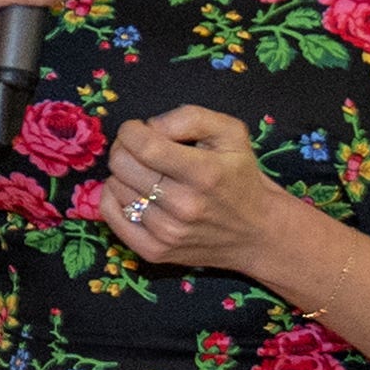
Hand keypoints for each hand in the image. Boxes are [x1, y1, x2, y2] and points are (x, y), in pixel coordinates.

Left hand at [99, 105, 300, 276]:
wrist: (257, 233)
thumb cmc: (240, 177)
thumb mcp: (231, 133)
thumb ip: (191, 118)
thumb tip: (151, 126)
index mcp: (204, 173)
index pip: (144, 146)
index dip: (131, 131)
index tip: (138, 129)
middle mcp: (184, 205)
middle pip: (122, 165)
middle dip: (124, 148)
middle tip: (141, 149)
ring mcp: (168, 232)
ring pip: (116, 187)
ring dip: (124, 173)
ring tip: (146, 174)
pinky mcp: (155, 251)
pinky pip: (111, 216)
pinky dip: (114, 198)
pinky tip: (134, 192)